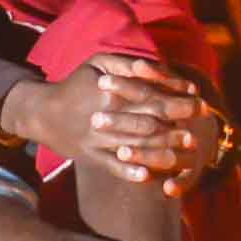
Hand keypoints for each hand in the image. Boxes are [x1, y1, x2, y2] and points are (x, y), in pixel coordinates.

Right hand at [53, 59, 221, 187]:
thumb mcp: (98, 63)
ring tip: (184, 154)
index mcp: (112, 92)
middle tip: (198, 132)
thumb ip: (127, 64)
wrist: (42, 113)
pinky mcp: (90, 156)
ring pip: (134, 147)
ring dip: (160, 151)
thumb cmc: (76, 84)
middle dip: (175, 128)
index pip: (151, 96)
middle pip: (147, 123)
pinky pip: (110, 167)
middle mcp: (106, 117)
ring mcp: (97, 139)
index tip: (198, 101)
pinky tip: (148, 177)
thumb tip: (157, 67)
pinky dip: (128, 172)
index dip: (177, 99)